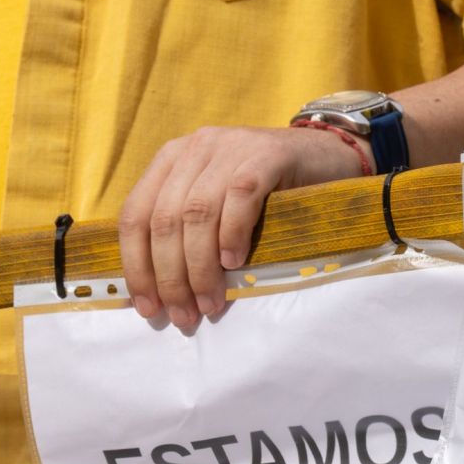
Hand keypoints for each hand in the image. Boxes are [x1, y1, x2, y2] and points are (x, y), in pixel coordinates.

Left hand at [118, 125, 369, 327]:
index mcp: (172, 160)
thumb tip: (163, 291)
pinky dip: (232, 234)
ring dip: (200, 267)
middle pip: (165, 219)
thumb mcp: (218, 201)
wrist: (327, 155)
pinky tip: (235, 263)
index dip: (137, 265)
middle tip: (183, 315)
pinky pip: (240, 197)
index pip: (136, 215)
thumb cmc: (270, 190)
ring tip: (209, 303)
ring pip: (197, 213)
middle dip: (169, 276)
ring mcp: (231, 147)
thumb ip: (188, 229)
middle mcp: (195, 148)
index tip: (148, 307)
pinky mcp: (267, 155)